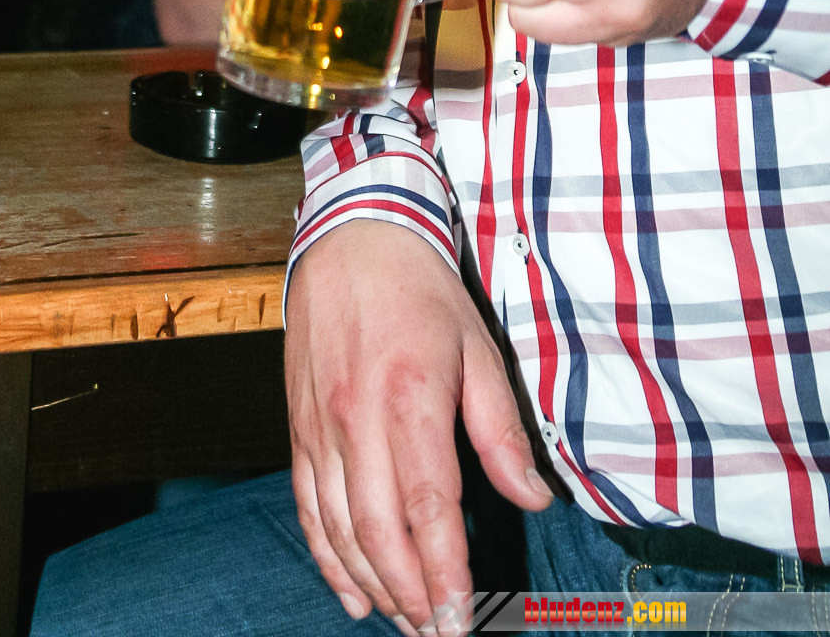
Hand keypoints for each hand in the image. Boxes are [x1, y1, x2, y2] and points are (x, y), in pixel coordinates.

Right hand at [285, 221, 550, 631]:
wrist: (350, 235)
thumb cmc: (420, 289)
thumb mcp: (477, 347)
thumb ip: (502, 430)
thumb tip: (533, 499)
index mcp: (410, 398)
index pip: (428, 508)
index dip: (444, 573)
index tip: (461, 621)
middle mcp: (357, 417)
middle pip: (379, 530)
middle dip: (410, 595)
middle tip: (438, 633)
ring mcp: (321, 422)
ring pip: (339, 525)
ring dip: (373, 583)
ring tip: (405, 620)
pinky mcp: (299, 422)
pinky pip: (307, 502)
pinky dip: (326, 554)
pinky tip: (352, 589)